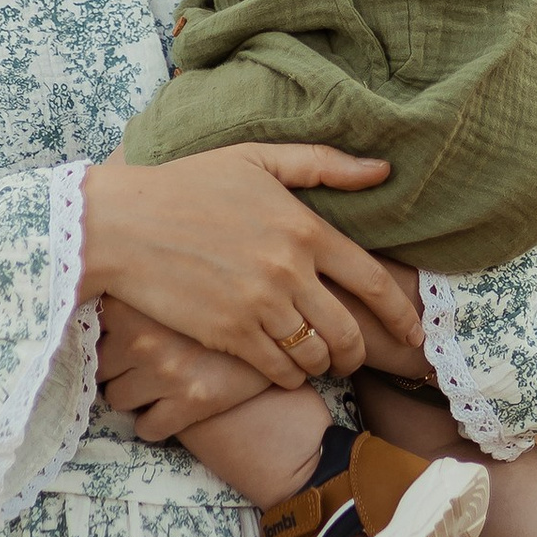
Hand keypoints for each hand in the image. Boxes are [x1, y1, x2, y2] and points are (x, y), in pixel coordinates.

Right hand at [80, 144, 426, 387]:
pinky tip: (285, 370)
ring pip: (316, 355)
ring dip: (325, 365)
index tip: (414, 333)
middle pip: (350, 330)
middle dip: (361, 352)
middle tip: (357, 357)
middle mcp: (290, 270)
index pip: (373, 281)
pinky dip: (290, 376)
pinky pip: (279, 370)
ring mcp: (259, 306)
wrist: (122, 224)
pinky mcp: (229, 334)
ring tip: (320, 363)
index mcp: (304, 228)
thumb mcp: (256, 160)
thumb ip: (322, 164)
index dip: (402, 314)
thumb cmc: (188, 185)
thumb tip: (383, 170)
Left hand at [97, 297, 271, 441]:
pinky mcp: (186, 406)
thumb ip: (145, 284)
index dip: (103, 326)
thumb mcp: (189, 284)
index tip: (116, 326)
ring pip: (116, 398)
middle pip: (98, 362)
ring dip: (133, 395)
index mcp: (142, 300)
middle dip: (116, 365)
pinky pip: (147, 428)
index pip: (91, 317)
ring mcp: (164, 373)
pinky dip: (155, 424)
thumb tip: (101, 285)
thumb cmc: (235, 306)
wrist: (293, 341)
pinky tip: (174, 407)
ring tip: (160, 382)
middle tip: (142, 358)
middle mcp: (147, 335)